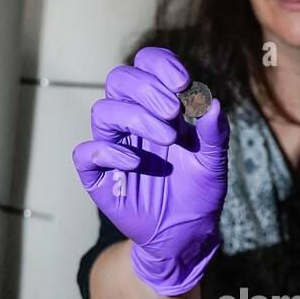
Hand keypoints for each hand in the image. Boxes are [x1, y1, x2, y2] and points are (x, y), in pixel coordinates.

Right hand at [72, 47, 229, 295]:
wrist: (186, 233)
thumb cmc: (198, 192)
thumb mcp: (213, 162)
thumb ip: (214, 133)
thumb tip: (213, 103)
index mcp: (157, 107)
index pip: (145, 66)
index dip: (159, 64)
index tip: (183, 83)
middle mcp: (131, 120)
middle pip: (119, 80)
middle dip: (146, 89)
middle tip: (174, 112)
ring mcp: (112, 146)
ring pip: (103, 111)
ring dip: (135, 118)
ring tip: (168, 139)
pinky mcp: (98, 175)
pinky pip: (85, 153)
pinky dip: (107, 153)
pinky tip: (136, 163)